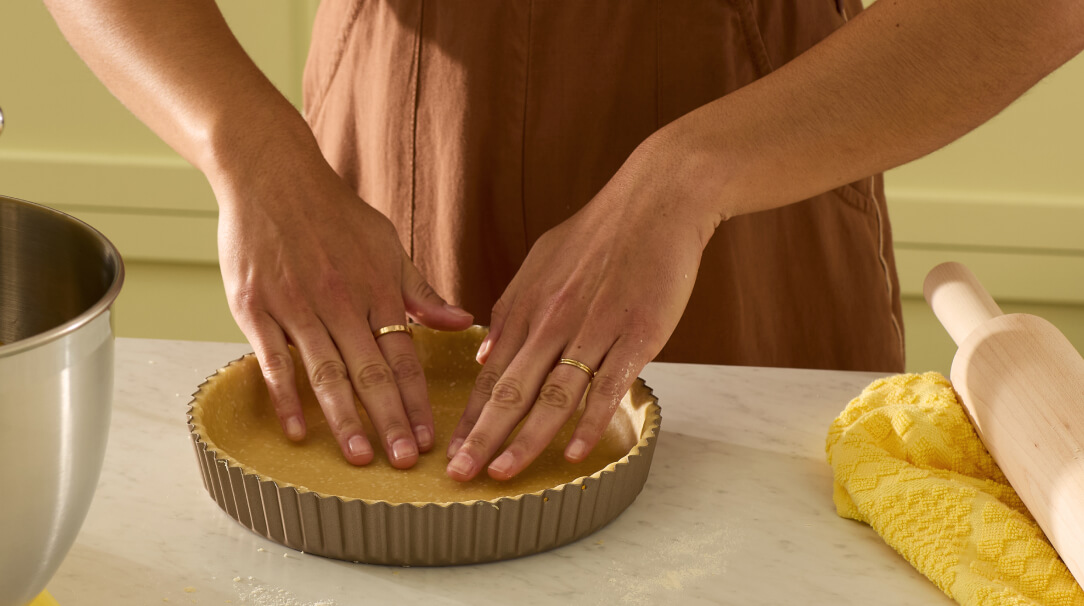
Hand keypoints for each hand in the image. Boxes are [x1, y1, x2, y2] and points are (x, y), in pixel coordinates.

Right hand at [214, 140, 473, 467]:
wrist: (273, 175)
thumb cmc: (335, 213)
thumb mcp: (388, 245)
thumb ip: (421, 291)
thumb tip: (464, 322)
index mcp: (377, 291)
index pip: (404, 357)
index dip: (417, 401)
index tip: (430, 438)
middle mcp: (340, 303)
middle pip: (370, 372)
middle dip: (390, 421)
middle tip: (404, 462)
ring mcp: (296, 306)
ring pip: (325, 373)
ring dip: (344, 419)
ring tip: (360, 457)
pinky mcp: (255, 307)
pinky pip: (273, 359)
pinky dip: (285, 396)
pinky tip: (297, 429)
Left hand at [444, 137, 715, 480]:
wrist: (658, 199)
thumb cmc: (600, 231)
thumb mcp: (541, 261)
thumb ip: (511, 309)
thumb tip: (483, 354)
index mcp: (529, 307)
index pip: (492, 373)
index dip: (470, 415)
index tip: (452, 449)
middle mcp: (554, 321)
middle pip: (512, 390)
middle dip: (482, 436)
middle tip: (460, 475)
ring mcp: (594, 329)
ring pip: (553, 394)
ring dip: (525, 439)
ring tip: (503, 474)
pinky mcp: (636, 334)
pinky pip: (607, 386)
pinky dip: (588, 421)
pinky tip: (572, 451)